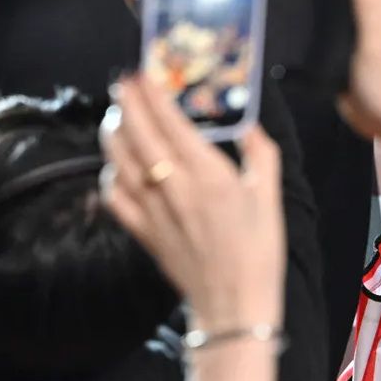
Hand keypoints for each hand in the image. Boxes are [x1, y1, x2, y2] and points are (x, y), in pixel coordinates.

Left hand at [101, 76, 284, 334]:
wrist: (234, 305)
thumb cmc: (258, 251)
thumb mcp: (270, 198)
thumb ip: (260, 155)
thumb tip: (247, 124)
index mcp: (208, 174)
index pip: (171, 122)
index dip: (153, 95)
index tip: (143, 74)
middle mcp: (174, 187)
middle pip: (138, 133)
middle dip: (126, 103)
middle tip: (121, 83)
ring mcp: (152, 209)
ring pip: (120, 160)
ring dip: (113, 132)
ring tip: (115, 115)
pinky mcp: (141, 231)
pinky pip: (115, 196)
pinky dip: (109, 175)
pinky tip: (115, 165)